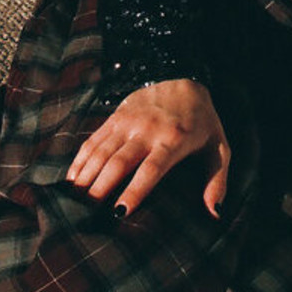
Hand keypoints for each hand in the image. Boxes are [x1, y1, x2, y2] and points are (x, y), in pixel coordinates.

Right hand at [66, 79, 229, 218]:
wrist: (184, 79)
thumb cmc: (203, 122)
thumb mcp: (219, 148)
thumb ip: (218, 180)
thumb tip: (214, 212)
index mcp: (173, 140)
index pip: (151, 170)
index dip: (134, 191)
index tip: (119, 212)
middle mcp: (147, 130)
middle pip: (119, 162)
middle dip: (101, 188)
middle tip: (86, 213)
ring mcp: (128, 122)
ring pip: (101, 151)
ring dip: (86, 176)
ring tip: (72, 200)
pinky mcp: (115, 117)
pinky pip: (93, 140)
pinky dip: (81, 160)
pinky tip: (72, 179)